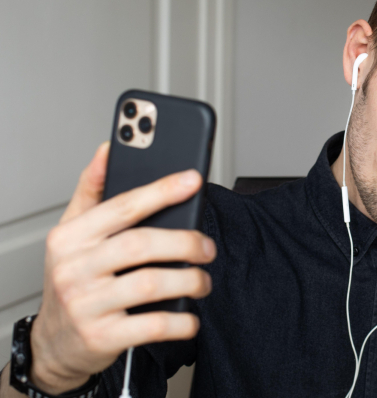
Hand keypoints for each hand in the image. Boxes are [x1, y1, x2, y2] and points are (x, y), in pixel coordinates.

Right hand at [29, 143, 215, 393]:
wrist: (53, 343)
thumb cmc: (73, 280)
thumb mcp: (72, 233)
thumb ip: (91, 189)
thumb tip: (107, 149)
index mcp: (70, 237)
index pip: (122, 207)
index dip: (161, 191)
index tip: (193, 180)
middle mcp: (74, 269)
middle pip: (141, 244)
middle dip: (185, 242)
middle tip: (207, 248)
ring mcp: (86, 305)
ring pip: (151, 283)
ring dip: (189, 280)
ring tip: (202, 281)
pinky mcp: (101, 337)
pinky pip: (152, 325)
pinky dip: (181, 321)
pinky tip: (191, 317)